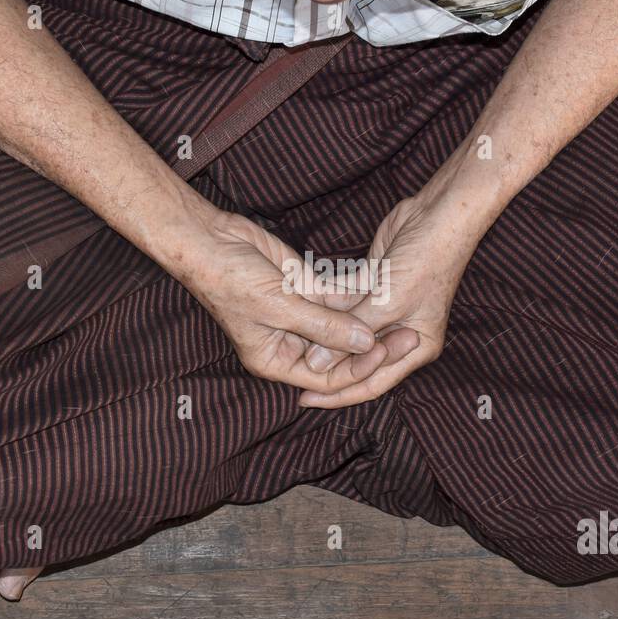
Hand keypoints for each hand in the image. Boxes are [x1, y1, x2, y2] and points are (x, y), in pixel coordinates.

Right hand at [180, 209, 391, 391]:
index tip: (385, 350)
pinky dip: (358, 295)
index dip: (358, 368)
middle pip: (340, 355)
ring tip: (403, 311)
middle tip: (407, 334)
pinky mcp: (306, 288)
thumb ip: (324, 327)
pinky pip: (338, 298)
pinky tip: (384, 288)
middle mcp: (292, 343)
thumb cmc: (231, 281)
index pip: (328, 379)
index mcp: (277, 361)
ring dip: (369, 319)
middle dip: (372, 346)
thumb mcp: (280, 307)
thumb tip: (367, 343)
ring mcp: (301, 315)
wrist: (210, 239)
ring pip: (342, 325)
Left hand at [297, 190, 482, 407]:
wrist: (438, 216)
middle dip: (328, 365)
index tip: (305, 400)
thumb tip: (315, 364)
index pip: (372, 382)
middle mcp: (402, 332)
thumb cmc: (426, 262)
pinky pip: (345, 305)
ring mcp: (387, 309)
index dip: (338, 394)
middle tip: (289, 374)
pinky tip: (299, 309)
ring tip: (287, 343)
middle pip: (358, 359)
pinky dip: (326, 308)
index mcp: (416, 346)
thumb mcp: (388, 303)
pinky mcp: (374, 287)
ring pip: (348, 332)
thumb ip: (350, 333)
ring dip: (323, 335)